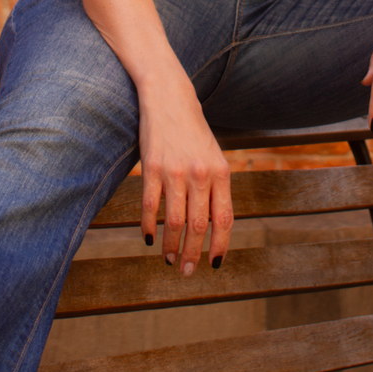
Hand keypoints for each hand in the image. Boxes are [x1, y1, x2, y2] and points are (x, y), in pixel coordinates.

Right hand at [138, 75, 232, 273]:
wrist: (170, 99)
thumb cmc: (194, 133)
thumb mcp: (213, 158)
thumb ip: (216, 189)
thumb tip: (214, 228)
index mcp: (221, 173)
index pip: (223, 219)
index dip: (220, 245)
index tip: (213, 264)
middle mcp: (200, 174)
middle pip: (198, 226)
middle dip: (193, 254)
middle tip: (187, 271)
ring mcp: (175, 172)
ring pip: (175, 221)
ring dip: (172, 246)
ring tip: (170, 259)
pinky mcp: (152, 168)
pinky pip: (150, 206)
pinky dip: (149, 227)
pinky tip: (149, 237)